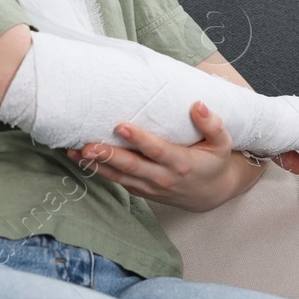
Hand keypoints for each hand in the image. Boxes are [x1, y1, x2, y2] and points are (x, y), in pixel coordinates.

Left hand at [66, 100, 244, 212]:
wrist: (212, 194)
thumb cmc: (215, 162)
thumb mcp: (223, 143)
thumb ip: (212, 124)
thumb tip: (198, 105)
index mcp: (181, 163)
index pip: (157, 150)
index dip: (139, 139)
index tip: (121, 126)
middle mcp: (163, 177)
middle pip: (132, 167)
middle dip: (108, 155)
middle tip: (87, 145)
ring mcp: (150, 187)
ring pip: (120, 177)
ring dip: (96, 165)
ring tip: (74, 152)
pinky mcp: (141, 191)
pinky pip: (119, 182)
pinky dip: (100, 172)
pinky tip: (82, 161)